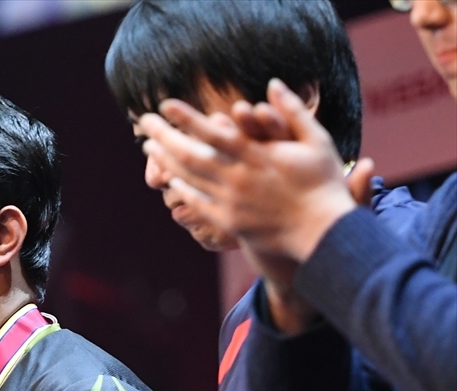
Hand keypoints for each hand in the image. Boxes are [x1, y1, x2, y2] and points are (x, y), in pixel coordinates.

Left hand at [138, 78, 356, 265]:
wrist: (322, 232)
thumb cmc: (322, 182)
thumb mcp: (316, 140)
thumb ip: (292, 111)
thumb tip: (273, 83)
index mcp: (257, 156)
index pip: (213, 132)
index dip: (186, 118)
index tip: (164, 104)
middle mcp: (238, 178)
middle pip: (190, 155)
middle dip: (164, 136)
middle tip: (143, 122)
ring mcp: (230, 201)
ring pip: (189, 179)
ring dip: (166, 160)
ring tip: (149, 146)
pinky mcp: (228, 221)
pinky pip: (197, 202)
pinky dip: (181, 188)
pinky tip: (169, 177)